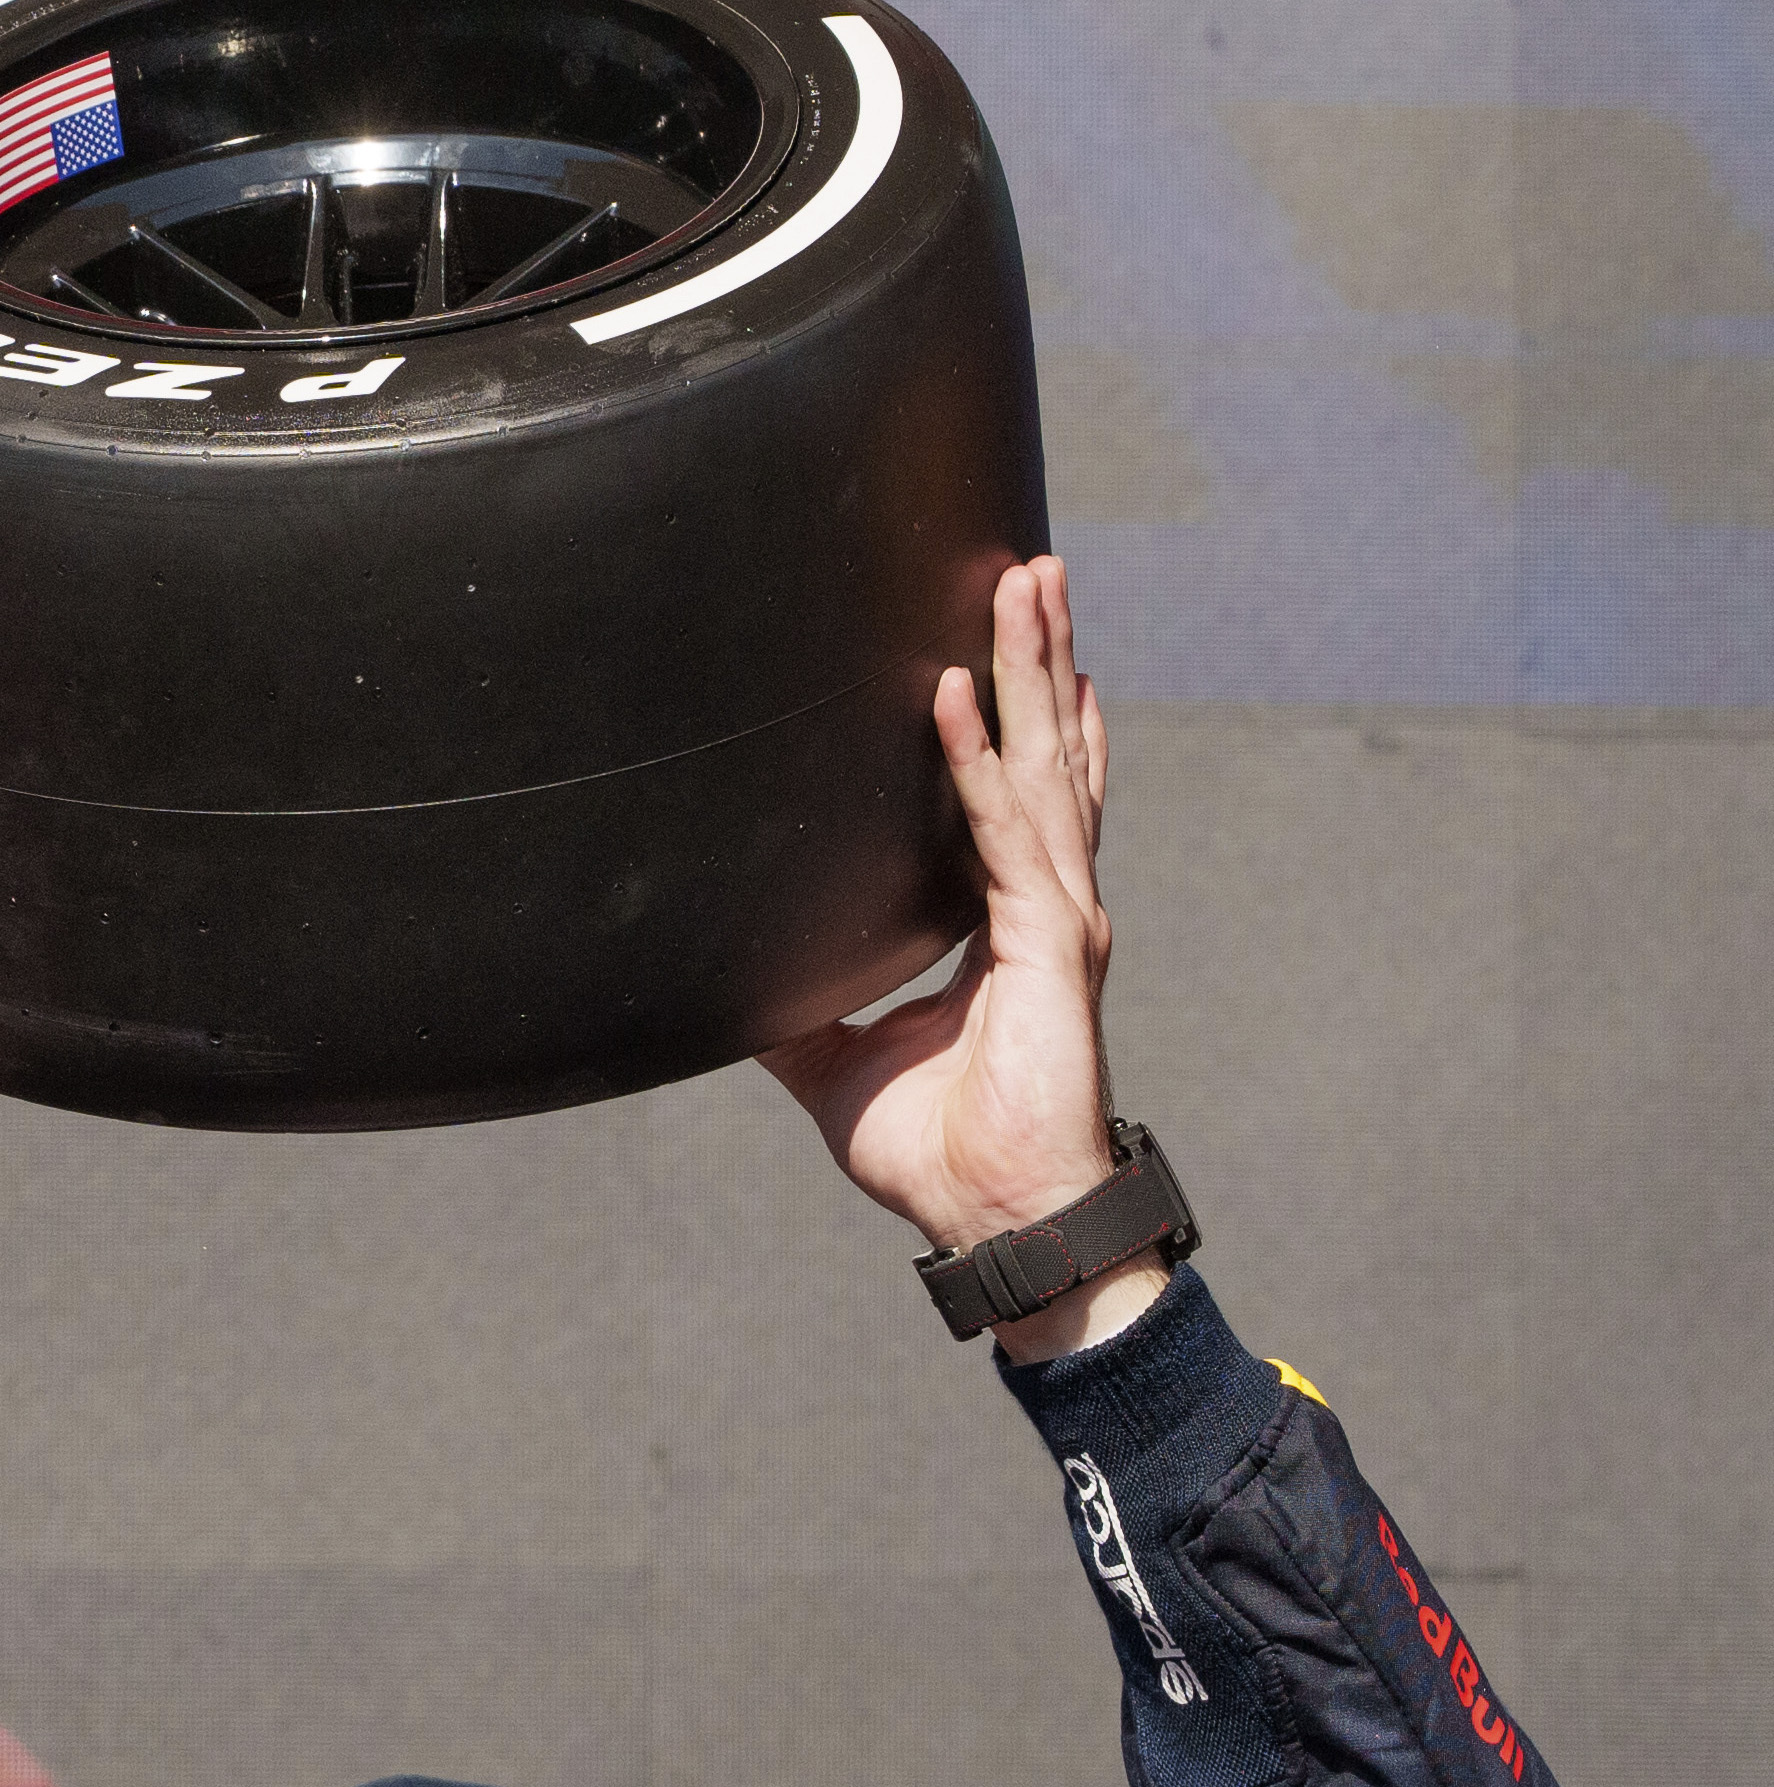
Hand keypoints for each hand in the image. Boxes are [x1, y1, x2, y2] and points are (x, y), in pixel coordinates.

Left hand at [763, 556, 1161, 1361]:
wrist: (995, 1221)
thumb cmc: (939, 1153)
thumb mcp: (837, 1066)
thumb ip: (797, 1012)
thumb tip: (732, 978)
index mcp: (1005, 924)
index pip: (1014, 795)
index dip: (1014, 718)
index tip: (996, 641)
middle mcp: (1043, 906)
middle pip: (1044, 753)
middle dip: (1036, 657)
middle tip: (1028, 565)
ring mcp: (1055, 919)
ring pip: (1044, 766)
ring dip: (1030, 671)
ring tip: (1026, 585)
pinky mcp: (1049, 946)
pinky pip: (1003, 833)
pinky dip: (979, 762)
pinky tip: (954, 695)